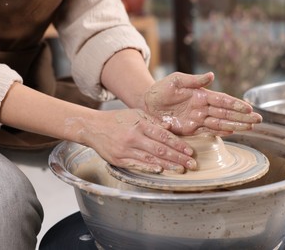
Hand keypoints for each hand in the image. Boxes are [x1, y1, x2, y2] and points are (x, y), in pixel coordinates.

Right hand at [80, 109, 195, 173]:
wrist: (93, 127)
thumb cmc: (117, 119)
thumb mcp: (135, 114)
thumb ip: (153, 121)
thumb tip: (170, 128)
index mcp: (140, 125)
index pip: (164, 136)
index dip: (179, 145)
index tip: (190, 152)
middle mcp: (133, 137)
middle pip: (160, 149)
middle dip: (178, 158)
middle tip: (191, 165)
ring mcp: (125, 150)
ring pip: (151, 159)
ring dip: (168, 166)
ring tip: (180, 170)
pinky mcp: (118, 160)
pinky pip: (137, 165)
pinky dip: (149, 168)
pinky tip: (160, 171)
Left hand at [144, 72, 261, 135]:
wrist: (147, 103)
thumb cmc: (161, 89)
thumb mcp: (176, 80)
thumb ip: (193, 80)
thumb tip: (212, 75)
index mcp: (201, 94)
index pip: (223, 99)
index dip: (236, 104)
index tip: (250, 108)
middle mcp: (203, 107)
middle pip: (226, 112)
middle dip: (242, 117)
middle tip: (258, 120)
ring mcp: (198, 118)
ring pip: (221, 122)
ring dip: (236, 125)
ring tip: (250, 127)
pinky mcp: (191, 128)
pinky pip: (208, 130)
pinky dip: (221, 131)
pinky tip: (232, 132)